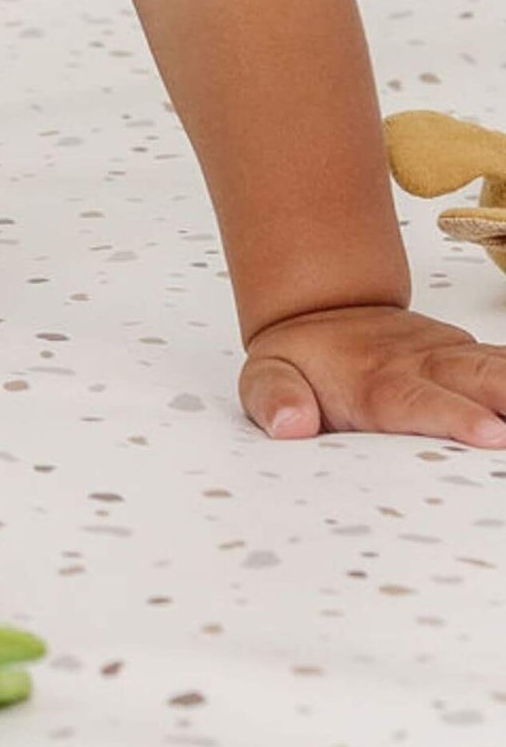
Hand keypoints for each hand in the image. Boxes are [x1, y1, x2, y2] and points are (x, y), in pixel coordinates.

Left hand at [239, 303, 505, 448]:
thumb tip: (290, 424)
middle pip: (478, 378)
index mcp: (373, 380)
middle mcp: (423, 365)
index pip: (415, 399)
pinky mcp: (474, 360)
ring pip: (504, 369)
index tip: (491, 433)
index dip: (453, 415)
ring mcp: (454, 358)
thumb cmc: (299, 361)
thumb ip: (273, 399)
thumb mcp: (265, 377)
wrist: (322, 312)